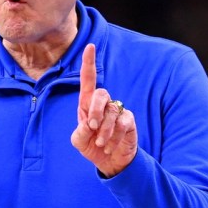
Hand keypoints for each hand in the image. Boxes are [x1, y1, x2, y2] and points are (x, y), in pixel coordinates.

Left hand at [70, 43, 136, 176]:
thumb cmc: (91, 146)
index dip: (88, 63)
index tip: (90, 46)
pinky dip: (115, 136)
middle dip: (95, 110)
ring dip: (104, 131)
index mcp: (86, 104)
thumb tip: (90, 124)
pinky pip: (123, 123)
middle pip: (101, 93)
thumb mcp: (79, 141)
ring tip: (100, 144)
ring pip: (112, 111)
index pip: (88, 80)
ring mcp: (117, 110)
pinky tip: (110, 145)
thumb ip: (80, 132)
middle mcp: (103, 103)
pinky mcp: (128, 120)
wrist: (109, 161)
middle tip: (91, 127)